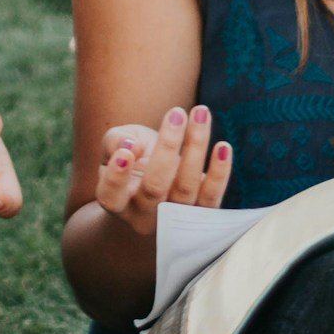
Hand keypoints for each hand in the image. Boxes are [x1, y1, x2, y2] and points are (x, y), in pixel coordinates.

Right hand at [93, 105, 232, 237]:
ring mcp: (174, 220)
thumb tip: (130, 146)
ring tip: (201, 113)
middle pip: (154, 187)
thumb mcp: (116, 146)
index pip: (111, 196)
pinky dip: (219, 173)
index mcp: (117, 202)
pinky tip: (222, 146)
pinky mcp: (201, 216)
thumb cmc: (135, 160)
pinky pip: (212, 197)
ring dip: (195, 147)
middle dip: (167, 148)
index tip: (125, 151)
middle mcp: (144, 217)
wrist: (158, 187)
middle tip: (177, 113)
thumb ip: (115, 142)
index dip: (116, 176)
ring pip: (185, 187)